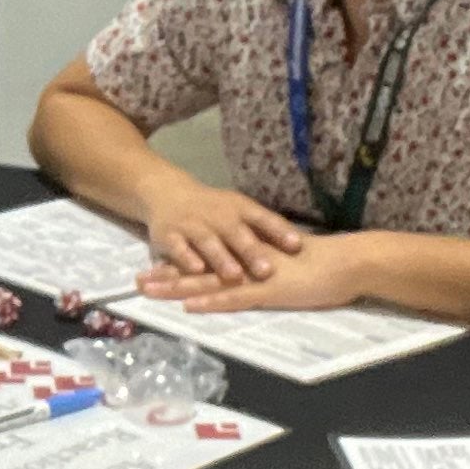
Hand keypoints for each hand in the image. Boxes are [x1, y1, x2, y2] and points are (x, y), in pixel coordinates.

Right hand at [138, 175, 305, 285]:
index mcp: (238, 208)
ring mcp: (192, 224)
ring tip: (234, 275)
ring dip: (221, 258)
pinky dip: (186, 258)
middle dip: (251, 251)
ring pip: (209, 241)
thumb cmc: (213, 208)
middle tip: (267, 271)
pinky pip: (178, 247)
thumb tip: (302, 246)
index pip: (263, 218)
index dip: (279, 231)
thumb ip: (263, 229)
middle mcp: (217, 215)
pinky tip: (195, 270)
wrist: (167, 193)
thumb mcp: (239, 211)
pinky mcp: (169, 234)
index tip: (297, 246)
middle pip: (237, 233)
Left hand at [139, 236, 384, 314]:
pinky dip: (211, 301)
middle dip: (166, 276)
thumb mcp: (285, 265)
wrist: (349, 262)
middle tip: (138, 281)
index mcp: (248, 258)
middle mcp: (245, 265)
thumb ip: (263, 269)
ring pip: (208, 282)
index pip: (207, 260)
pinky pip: (235, 298)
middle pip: (198, 270)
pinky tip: (190, 306)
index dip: (179, 264)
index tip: (152, 268)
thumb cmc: (322, 266)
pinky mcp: (269, 292)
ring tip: (150, 291)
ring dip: (177, 288)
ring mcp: (255, 278)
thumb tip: (248, 274)